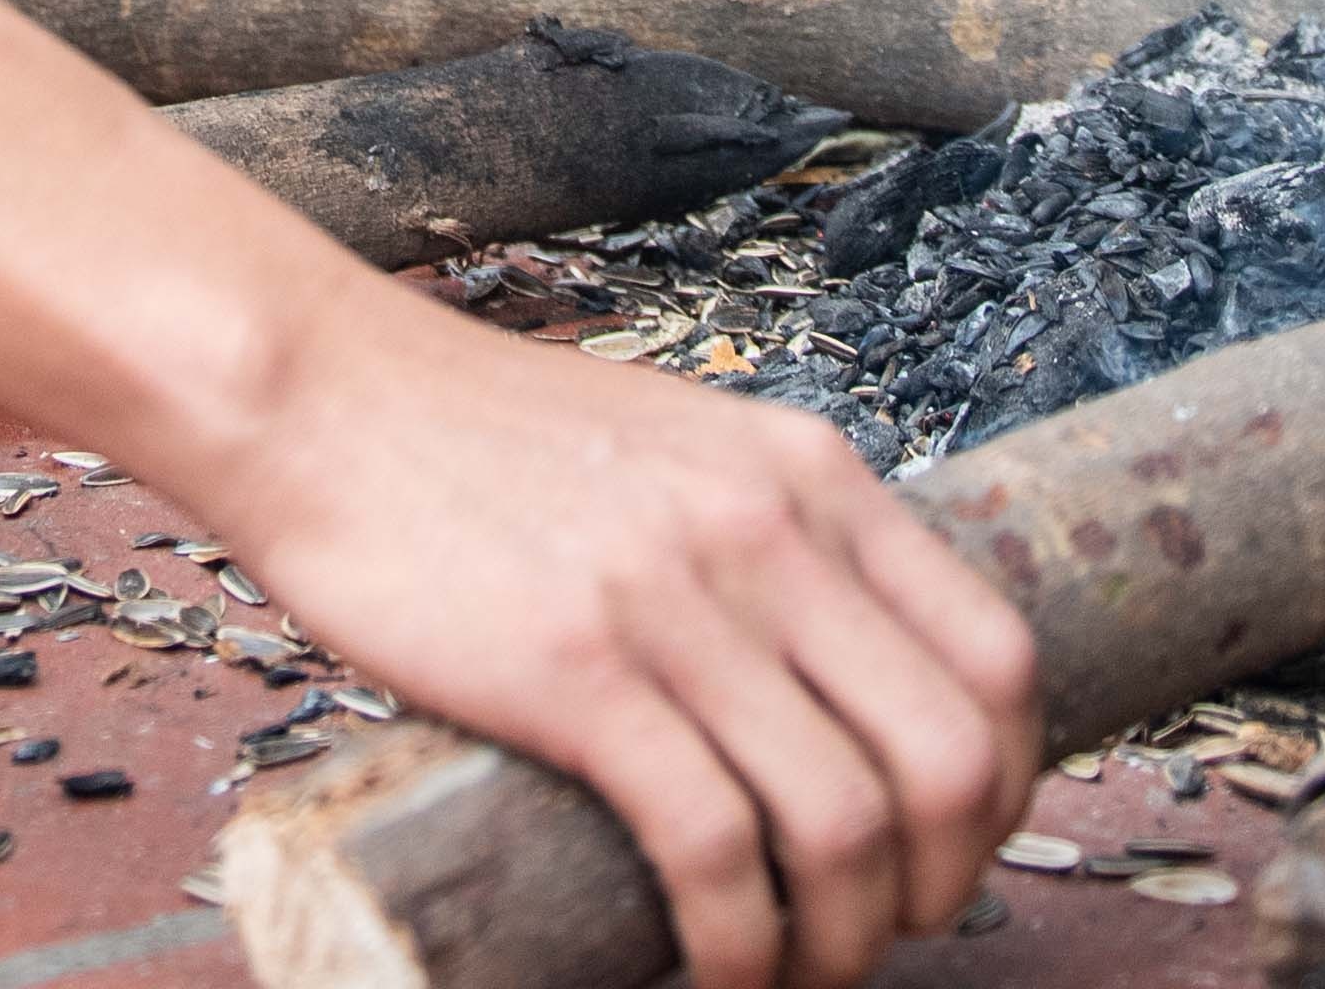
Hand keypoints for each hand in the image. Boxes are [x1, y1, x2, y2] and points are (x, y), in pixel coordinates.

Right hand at [193, 302, 1038, 988]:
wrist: (318, 393)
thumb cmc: (476, 439)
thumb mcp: (674, 446)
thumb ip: (757, 533)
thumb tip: (818, 677)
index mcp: (809, 474)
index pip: (999, 657)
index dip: (1007, 791)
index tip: (954, 853)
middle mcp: (770, 530)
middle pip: (952, 758)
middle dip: (947, 886)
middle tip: (884, 934)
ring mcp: (676, 600)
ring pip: (845, 822)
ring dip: (842, 940)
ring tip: (794, 972)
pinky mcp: (574, 671)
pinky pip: (712, 846)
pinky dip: (739, 944)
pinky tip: (717, 971)